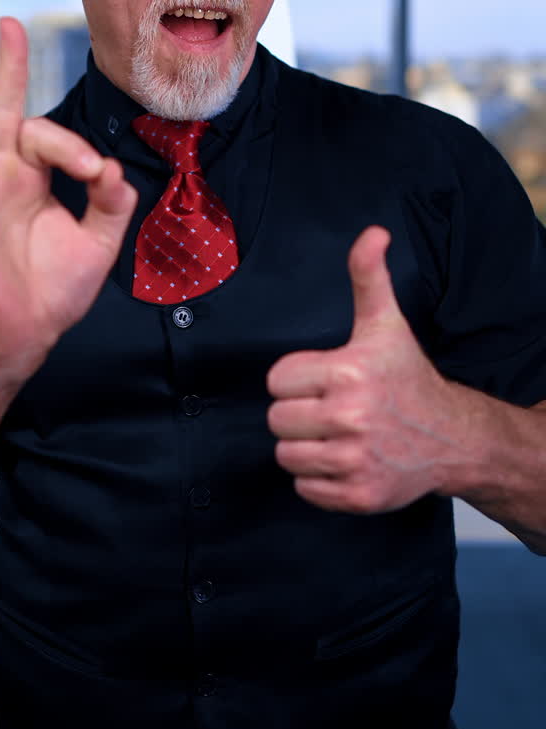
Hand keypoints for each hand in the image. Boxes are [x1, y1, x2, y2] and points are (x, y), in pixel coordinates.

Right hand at [0, 17, 136, 388]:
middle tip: (9, 23)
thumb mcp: (98, 244)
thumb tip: (112, 165)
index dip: (72, 145)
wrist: (19, 337)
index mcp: (35, 179)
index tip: (96, 173)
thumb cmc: (54, 292)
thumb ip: (111, 203)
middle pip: (1, 109)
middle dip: (6, 66)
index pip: (48, 136)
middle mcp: (2, 176)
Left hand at [266, 226, 465, 512]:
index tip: (324, 379)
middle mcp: (351, 417)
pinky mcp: (359, 495)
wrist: (451, 436)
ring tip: (335, 434)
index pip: (277, 380)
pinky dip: (319, 480)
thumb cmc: (407, 377)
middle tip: (329, 407)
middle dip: (298, 413)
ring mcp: (355, 460)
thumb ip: (369, 277)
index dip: (296, 379)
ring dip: (305, 447)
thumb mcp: (385, 323)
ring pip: (287, 456)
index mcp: (348, 371)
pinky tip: (344, 460)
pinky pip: (306, 489)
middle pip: (277, 420)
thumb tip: (373, 233)